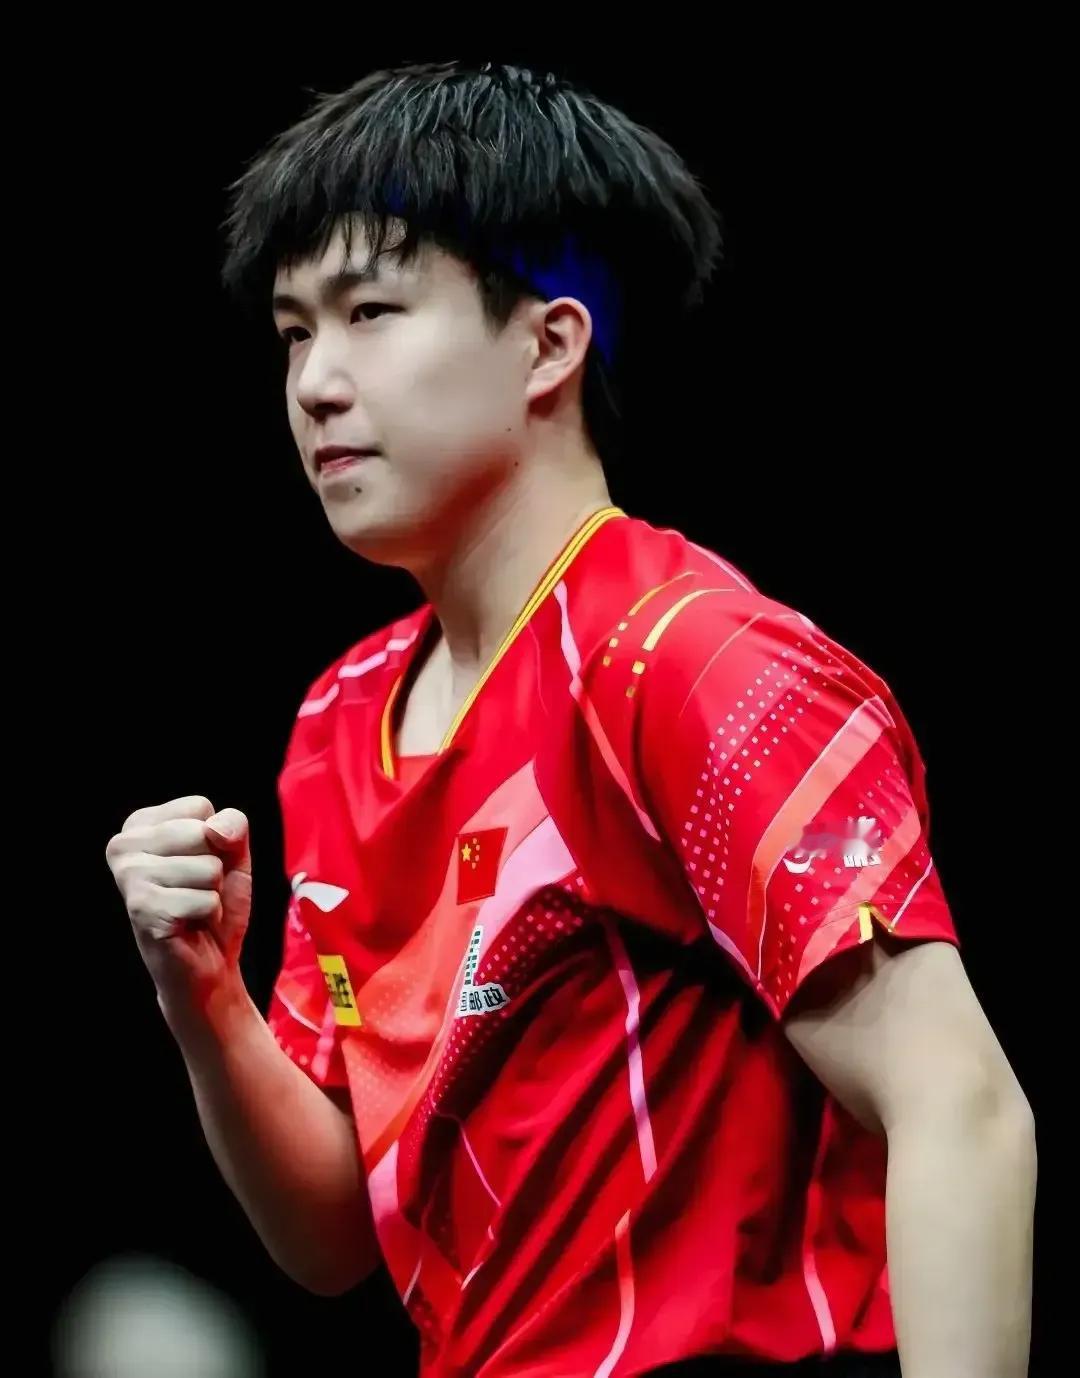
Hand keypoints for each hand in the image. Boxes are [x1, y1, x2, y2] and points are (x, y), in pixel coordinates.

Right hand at [105, 795, 252, 1007]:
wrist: (209, 962)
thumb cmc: (216, 901)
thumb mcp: (232, 852)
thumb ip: (233, 825)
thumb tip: (214, 830)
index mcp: (140, 824)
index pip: (199, 807)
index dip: (217, 839)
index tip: (199, 863)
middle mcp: (123, 846)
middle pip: (203, 833)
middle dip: (216, 866)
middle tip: (197, 889)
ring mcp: (129, 878)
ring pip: (208, 868)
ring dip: (212, 893)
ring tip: (192, 907)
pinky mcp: (142, 910)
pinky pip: (205, 900)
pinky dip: (209, 914)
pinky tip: (188, 925)